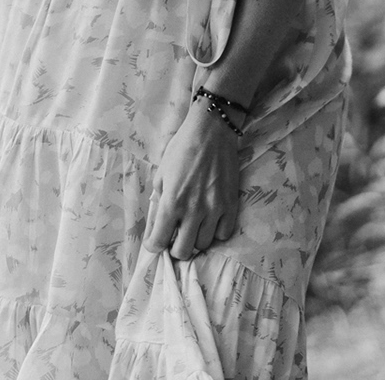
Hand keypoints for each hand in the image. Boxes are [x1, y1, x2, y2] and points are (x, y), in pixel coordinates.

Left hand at [142, 103, 239, 259]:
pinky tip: (209, 221)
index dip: (154, 246)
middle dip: (174, 248)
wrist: (211, 133)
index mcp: (171, 202)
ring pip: (203, 245)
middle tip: (174, 237)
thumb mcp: (161, 173)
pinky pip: (223, 234)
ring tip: (192, 227)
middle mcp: (193, 211)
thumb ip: (159, 199)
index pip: (159, 240)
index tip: (155, 243)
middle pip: (183, 251)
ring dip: (195, 240)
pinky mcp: (231, 206)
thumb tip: (158, 221)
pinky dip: (215, 232)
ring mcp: (214, 210)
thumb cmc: (182, 149)